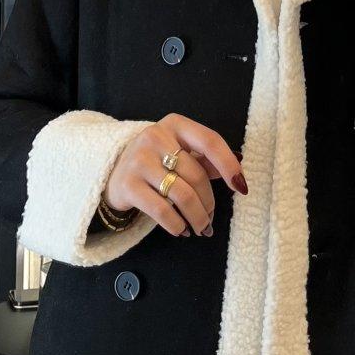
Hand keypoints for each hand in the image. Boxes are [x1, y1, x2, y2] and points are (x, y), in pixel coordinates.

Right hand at [103, 113, 247, 237]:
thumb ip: (206, 158)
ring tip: (200, 227)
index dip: (229, 165)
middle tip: (210, 218)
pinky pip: (163, 211)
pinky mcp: (128, 185)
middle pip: (197, 176)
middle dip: (209, 203)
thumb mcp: (180, 151)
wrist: (113, 173)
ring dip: (197, 218)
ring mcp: (139, 160)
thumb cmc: (156, 162)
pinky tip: (181, 230)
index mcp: (175, 125)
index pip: (210, 141)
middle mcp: (155, 137)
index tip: (241, 187)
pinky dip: (177, 225)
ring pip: (183, 195)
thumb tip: (238, 164)